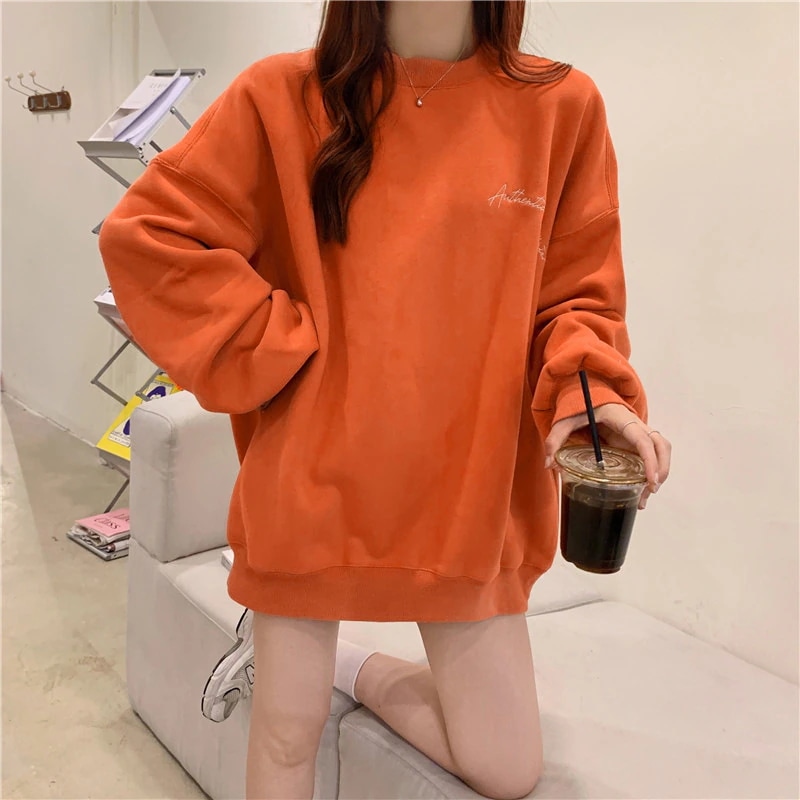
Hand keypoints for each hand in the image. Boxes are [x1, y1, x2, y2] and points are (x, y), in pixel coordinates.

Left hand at [543, 404, 671, 509]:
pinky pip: (651, 455)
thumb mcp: (565, 419)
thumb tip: (549, 463)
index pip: (643, 440)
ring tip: (644, 497)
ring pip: (660, 450)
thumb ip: (555, 438)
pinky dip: (650, 472)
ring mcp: (637, 433)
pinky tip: (640, 492)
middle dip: (661, 468)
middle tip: (651, 490)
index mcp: (621, 419)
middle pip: (661, 445)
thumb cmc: (580, 406)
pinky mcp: (635, 441)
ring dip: (659, 472)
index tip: (650, 480)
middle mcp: (635, 425)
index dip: (650, 460)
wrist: (589, 396)